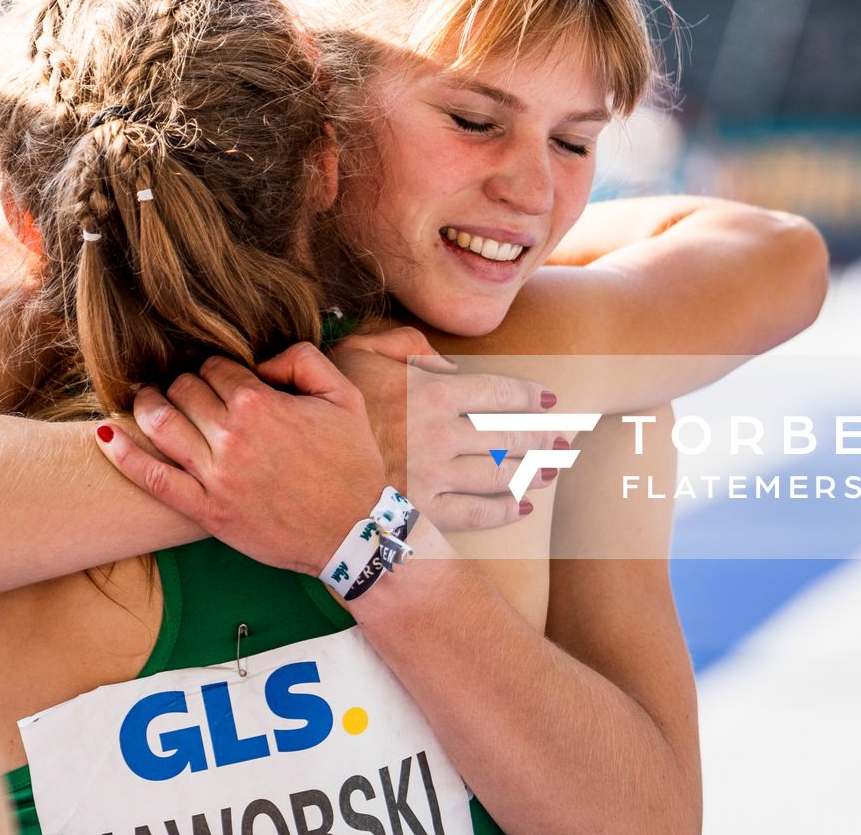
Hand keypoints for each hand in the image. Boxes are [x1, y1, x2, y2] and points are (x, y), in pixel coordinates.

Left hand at [93, 344, 388, 575]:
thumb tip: (261, 359)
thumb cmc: (353, 463)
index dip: (216, 367)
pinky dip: (122, 455)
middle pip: (182, 390)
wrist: (355, 533)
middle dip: (183, 384)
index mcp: (261, 404)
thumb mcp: (344, 396)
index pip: (215, 367)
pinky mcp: (205, 511)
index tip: (223, 378)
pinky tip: (105, 435)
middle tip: (188, 390)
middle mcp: (231, 437)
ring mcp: (214, 476)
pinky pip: (151, 479)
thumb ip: (303, 359)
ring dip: (147, 405)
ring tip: (147, 399)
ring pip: (159, 425)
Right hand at [330, 327, 559, 530]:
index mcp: (433, 391)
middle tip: (567, 440)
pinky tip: (522, 508)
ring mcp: (434, 475)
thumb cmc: (327, 398)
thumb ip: (406, 345)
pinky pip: (474, 514)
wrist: (294, 456)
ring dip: (532, 472)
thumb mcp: (359, 349)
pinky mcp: (422, 510)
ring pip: (499, 474)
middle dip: (543, 437)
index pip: (499, 392)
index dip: (529, 397)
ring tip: (552, 469)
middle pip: (509, 435)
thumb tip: (445, 364)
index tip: (549, 401)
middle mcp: (443, 434)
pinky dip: (503, 511)